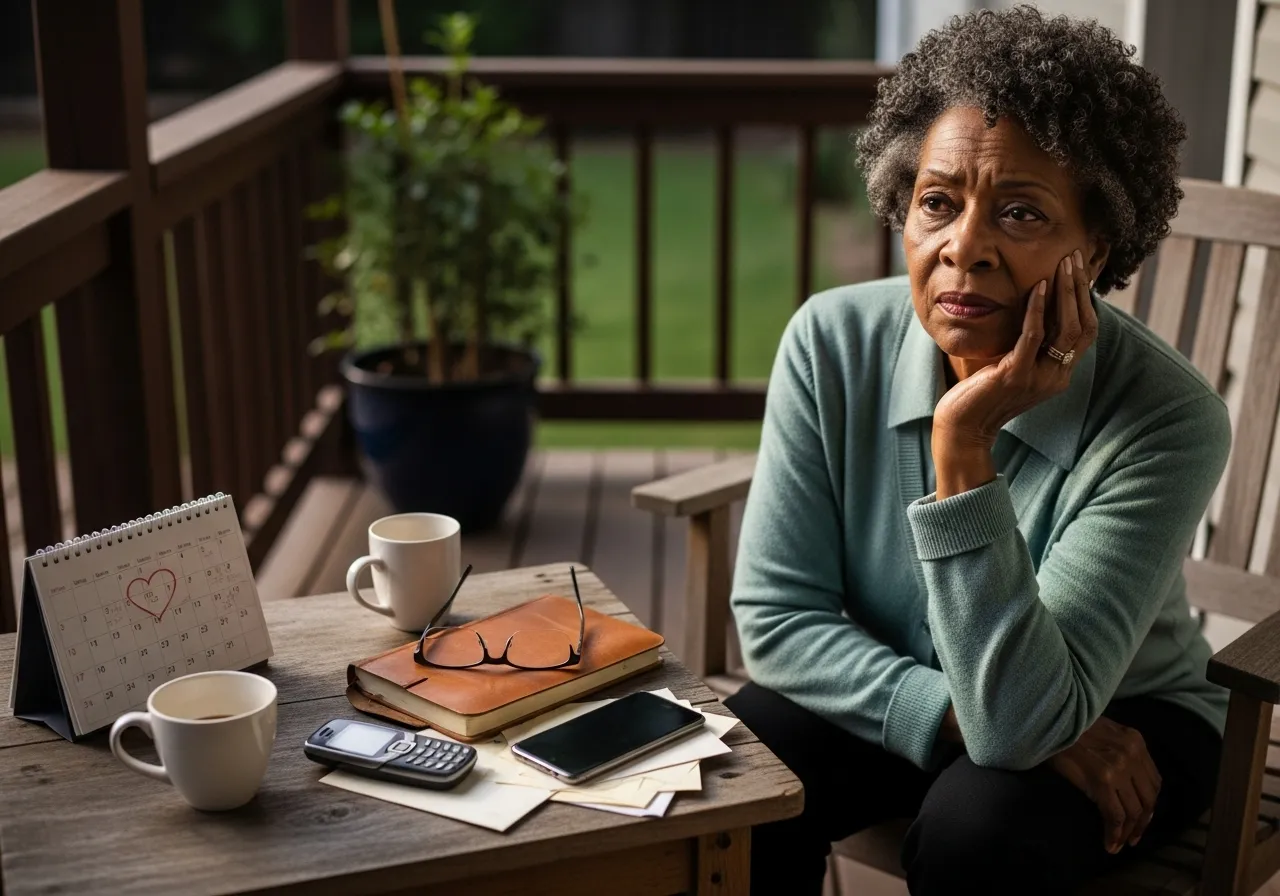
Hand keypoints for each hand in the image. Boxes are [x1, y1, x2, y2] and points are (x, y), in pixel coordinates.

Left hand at [933, 249, 1098, 448]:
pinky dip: (1037, 310)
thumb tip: (1035, 308)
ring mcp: (1038, 378)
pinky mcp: (1015, 376)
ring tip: (1062, 265)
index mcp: (1060, 374)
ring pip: (1064, 329)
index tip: (1079, 270)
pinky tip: (1038, 287)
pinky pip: (1033, 337)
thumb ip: (1029, 344)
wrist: (963, 427)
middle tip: (1075, 258)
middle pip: (1082, 326)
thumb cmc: (983, 392)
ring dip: (1065, 293)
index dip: (1085, 299)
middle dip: (1079, 289)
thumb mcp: (1014, 365)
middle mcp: (1056, 377)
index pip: (1085, 331)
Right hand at [1048, 716, 1161, 853]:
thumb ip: (1119, 749)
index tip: (1141, 818)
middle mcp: (1132, 753)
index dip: (1149, 804)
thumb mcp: (1104, 730)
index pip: (1153, 780)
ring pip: (1133, 810)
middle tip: (1132, 838)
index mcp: (1135, 740)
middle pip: (1148, 798)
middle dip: (1142, 822)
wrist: (1048, 718)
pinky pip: (1115, 814)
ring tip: (1119, 844)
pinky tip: (1109, 843)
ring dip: (1128, 832)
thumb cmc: (1068, 725)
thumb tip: (1123, 778)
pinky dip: (1114, 833)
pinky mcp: (1102, 779)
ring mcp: (1118, 766)